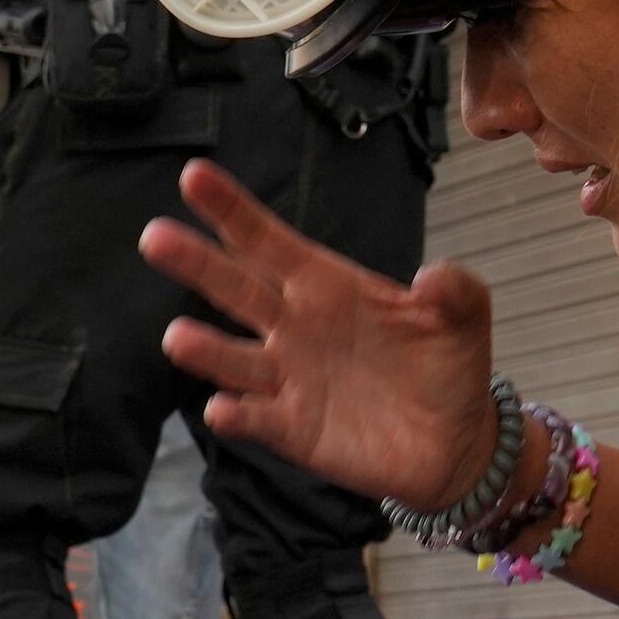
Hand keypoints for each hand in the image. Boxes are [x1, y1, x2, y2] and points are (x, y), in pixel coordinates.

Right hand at [140, 159, 500, 512]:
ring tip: (178, 336)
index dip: (232, 210)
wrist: (455, 443)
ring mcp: (288, 378)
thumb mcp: (465, 317)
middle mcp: (294, 326)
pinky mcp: (292, 429)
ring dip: (205, 348)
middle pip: (236, 288)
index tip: (193, 175)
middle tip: (154, 237)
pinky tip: (223, 409)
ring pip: (234, 359)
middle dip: (196, 263)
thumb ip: (456, 289)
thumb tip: (433, 275)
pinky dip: (237, 414)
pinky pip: (255, 419)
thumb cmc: (447, 366)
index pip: (270, 241)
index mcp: (326, 284)